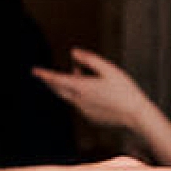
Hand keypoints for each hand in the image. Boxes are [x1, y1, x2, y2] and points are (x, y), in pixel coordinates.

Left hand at [33, 48, 157, 131]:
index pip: (56, 79)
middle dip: (52, 82)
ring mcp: (83, 111)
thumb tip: (74, 53)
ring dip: (72, 87)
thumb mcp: (110, 70)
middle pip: (59, 90)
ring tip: (87, 79)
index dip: (45, 74)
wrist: (135, 115)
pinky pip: (82, 106)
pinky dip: (83, 98)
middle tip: (47, 76)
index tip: (35, 71)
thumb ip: (90, 60)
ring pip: (71, 97)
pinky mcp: (90, 118)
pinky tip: (100, 96)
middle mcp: (79, 100)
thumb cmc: (125, 90)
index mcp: (82, 87)